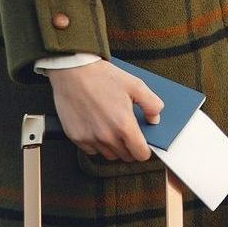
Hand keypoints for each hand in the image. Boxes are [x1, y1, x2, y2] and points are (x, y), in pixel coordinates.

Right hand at [46, 59, 164, 161]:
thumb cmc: (102, 76)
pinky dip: (96, 144)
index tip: (142, 143)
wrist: (73, 70)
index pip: (140, 154)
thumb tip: (155, 119)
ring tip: (112, 129)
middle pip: (125, 156)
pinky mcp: (76, 137)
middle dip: (130, 147)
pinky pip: (91, 150)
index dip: (144, 150)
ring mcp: (90, 138)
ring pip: (108, 155)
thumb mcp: (135, 84)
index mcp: (124, 125)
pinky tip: (97, 128)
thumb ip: (151, 104)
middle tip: (127, 133)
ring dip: (113, 147)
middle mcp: (107, 136)